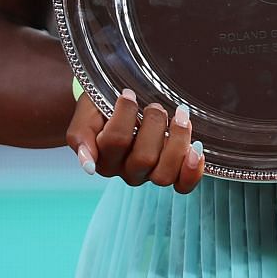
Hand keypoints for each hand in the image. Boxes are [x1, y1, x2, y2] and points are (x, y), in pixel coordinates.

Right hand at [66, 88, 204, 192]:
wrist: (117, 105)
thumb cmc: (101, 106)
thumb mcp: (86, 114)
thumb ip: (81, 137)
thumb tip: (88, 165)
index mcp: (102, 157)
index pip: (116, 141)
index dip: (125, 114)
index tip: (128, 93)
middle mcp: (125, 170)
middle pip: (144, 159)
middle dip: (155, 124)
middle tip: (155, 105)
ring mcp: (148, 174)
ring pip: (164, 174)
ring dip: (177, 142)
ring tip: (181, 117)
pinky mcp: (169, 172)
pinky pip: (182, 184)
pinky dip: (192, 171)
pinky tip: (196, 150)